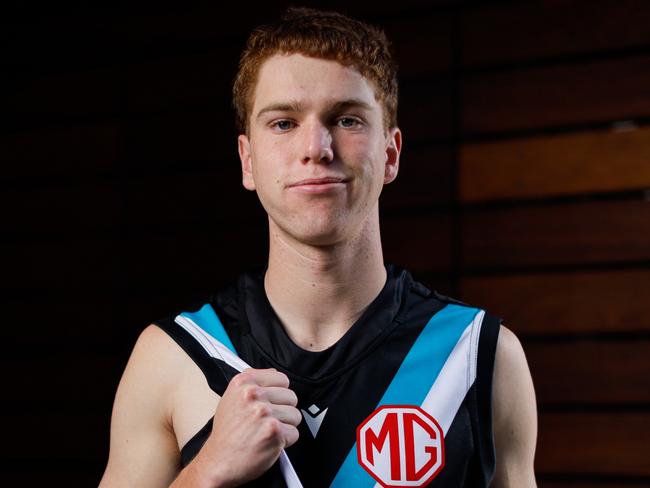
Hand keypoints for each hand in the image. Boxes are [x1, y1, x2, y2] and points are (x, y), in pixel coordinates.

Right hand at [193, 368, 300, 486]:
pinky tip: (268, 443)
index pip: (281, 378)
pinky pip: (294, 433)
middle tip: (266, 422)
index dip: (279, 393)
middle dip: (283, 411)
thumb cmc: (226, 434)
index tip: (270, 403)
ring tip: (266, 432)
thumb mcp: (231, 398)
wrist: (218, 461)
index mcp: (243, 382)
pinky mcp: (273, 430)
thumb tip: (274, 374)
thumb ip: (252, 383)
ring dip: (285, 427)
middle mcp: (253, 394)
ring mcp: (264, 412)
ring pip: (295, 415)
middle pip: (291, 397)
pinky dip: (285, 442)